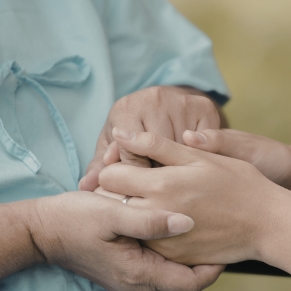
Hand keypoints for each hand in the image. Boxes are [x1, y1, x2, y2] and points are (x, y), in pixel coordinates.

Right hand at [28, 190, 222, 290]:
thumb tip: (189, 223)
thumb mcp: (112, 215)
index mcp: (140, 273)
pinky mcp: (126, 267)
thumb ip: (150, 220)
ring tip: (203, 222)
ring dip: (187, 249)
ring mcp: (131, 278)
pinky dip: (170, 246)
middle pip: (186, 276)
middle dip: (205, 255)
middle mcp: (138, 283)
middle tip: (221, 228)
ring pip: (172, 268)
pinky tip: (174, 223)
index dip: (215, 267)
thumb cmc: (74, 219)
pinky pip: (158, 262)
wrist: (41, 230)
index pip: (192, 283)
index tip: (227, 244)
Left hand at [78, 86, 224, 191]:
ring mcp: (181, 101)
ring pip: (181, 150)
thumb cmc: (136, 130)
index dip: (134, 176)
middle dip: (157, 174)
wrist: (169, 104)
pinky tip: (191, 168)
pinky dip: (197, 159)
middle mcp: (154, 99)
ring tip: (175, 184)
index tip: (139, 191)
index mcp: (126, 108)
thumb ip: (101, 166)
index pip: (130, 153)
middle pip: (157, 152)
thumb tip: (85, 186)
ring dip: (179, 170)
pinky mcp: (204, 106)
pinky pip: (202, 144)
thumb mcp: (117, 144)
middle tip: (158, 192)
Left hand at [97, 131, 290, 266]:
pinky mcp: (173, 257)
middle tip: (136, 185)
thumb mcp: (199, 157)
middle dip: (116, 192)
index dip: (114, 167)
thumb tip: (120, 132)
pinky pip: (146, 243)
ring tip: (154, 203)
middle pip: (111, 203)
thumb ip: (155, 144)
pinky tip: (167, 222)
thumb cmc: (238, 183)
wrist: (268, 224)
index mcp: (160, 185)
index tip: (129, 166)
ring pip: (125, 225)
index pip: (107, 176)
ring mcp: (163, 241)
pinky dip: (148, 232)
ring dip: (130, 213)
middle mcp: (155, 216)